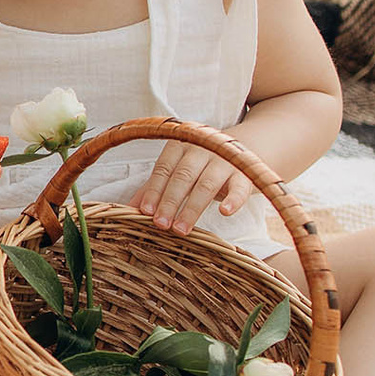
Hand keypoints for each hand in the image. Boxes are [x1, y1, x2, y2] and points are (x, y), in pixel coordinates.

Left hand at [131, 140, 251, 232]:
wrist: (244, 148)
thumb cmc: (201, 164)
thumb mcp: (177, 171)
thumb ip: (154, 187)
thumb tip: (128, 209)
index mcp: (180, 145)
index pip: (163, 169)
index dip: (154, 190)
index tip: (145, 212)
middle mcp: (202, 149)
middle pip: (182, 177)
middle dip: (170, 202)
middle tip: (161, 225)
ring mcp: (225, 160)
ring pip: (206, 184)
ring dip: (192, 208)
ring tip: (181, 230)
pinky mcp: (246, 173)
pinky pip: (240, 187)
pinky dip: (233, 200)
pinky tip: (224, 212)